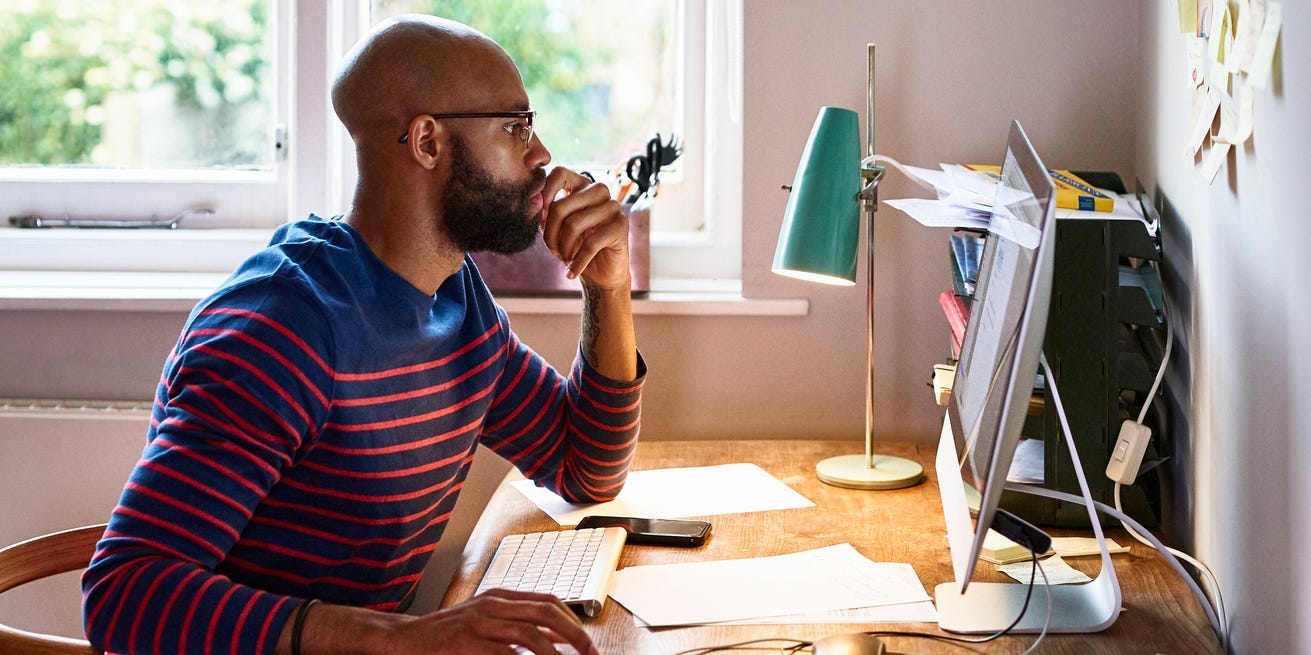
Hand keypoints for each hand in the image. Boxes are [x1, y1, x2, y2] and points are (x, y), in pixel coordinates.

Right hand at [380, 589, 597, 654]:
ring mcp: (480, 622)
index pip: (548, 601)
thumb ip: (516, 626)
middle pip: (547, 612)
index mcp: (500, 597)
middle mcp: (493, 605)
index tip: (588, 642)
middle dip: (575, 634)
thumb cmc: (446, 635)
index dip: (574, 620)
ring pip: (531, 634)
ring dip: (555, 654)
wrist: (405, 640)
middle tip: (590, 654)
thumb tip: (556, 638)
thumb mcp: (485, 622)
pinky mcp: (468, 642)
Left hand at [539, 166, 630, 290]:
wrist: (601, 275)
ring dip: (563, 249)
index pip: (559, 173)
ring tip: (564, 259)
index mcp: (581, 185)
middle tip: (552, 250)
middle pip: (561, 207)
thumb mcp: (555, 229)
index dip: (545, 193)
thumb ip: (544, 214)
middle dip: (550, 235)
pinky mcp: (621, 225)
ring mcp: (612, 206)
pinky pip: (590, 244)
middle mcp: (599, 191)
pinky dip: (577, 262)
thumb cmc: (575, 248)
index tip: (540, 220)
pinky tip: (571, 272)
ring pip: (574, 224)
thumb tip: (533, 201)